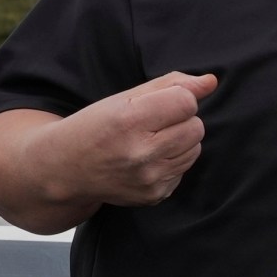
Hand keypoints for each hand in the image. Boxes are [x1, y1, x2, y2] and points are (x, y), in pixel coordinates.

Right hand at [45, 70, 217, 208]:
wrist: (64, 169)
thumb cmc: (96, 126)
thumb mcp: (125, 98)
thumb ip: (172, 85)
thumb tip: (211, 81)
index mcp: (129, 121)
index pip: (186, 102)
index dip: (177, 98)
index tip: (159, 103)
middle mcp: (140, 153)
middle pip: (196, 127)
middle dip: (180, 120)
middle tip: (152, 124)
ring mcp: (149, 178)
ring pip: (195, 149)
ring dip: (179, 141)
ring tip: (149, 141)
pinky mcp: (155, 195)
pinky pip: (184, 169)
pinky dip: (171, 161)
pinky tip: (146, 160)